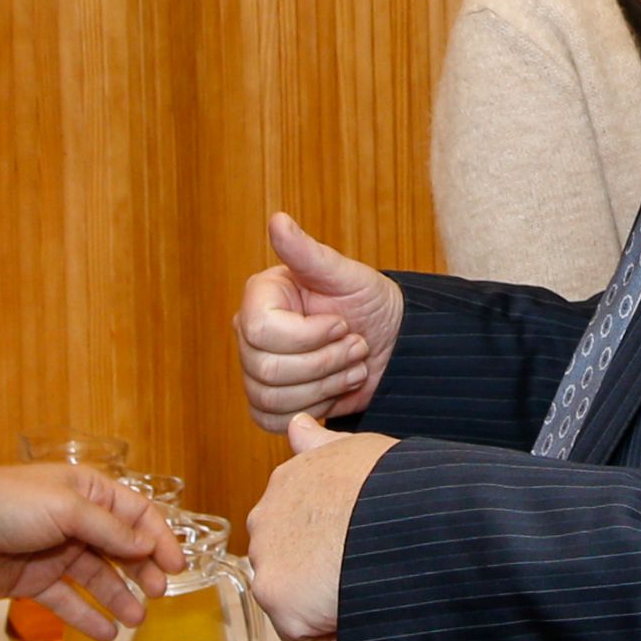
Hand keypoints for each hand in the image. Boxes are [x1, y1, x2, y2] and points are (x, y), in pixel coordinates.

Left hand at [0, 463, 185, 639]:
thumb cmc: (11, 502)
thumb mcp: (66, 507)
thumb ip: (109, 529)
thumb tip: (146, 546)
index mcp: (89, 492)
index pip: (136, 513)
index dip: (159, 537)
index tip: (177, 566)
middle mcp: (78, 521)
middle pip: (122, 547)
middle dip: (143, 569)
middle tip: (159, 593)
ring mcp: (57, 551)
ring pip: (99, 577)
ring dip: (120, 596)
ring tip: (137, 619)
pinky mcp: (36, 579)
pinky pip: (70, 600)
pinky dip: (88, 616)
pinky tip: (106, 633)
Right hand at [233, 212, 403, 431]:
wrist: (390, 343)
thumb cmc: (370, 302)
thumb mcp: (346, 274)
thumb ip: (308, 252)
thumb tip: (277, 220)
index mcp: (261, 297)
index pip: (260, 332)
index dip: (307, 336)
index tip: (341, 322)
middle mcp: (250, 332)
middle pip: (266, 370)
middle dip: (324, 363)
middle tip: (355, 345)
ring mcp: (255, 369)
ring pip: (271, 398)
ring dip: (325, 386)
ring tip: (352, 364)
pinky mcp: (269, 401)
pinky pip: (272, 420)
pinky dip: (313, 409)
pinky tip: (336, 388)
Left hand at [246, 414, 396, 640]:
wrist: (397, 514)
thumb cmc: (389, 481)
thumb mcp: (354, 448)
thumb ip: (319, 444)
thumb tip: (297, 425)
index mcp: (286, 481)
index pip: (291, 520)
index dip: (324, 536)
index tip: (350, 540)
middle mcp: (265, 516)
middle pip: (284, 558)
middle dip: (314, 570)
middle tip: (356, 565)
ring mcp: (266, 557)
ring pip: (288, 595)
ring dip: (317, 600)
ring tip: (355, 585)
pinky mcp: (277, 597)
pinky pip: (299, 631)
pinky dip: (324, 631)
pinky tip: (350, 608)